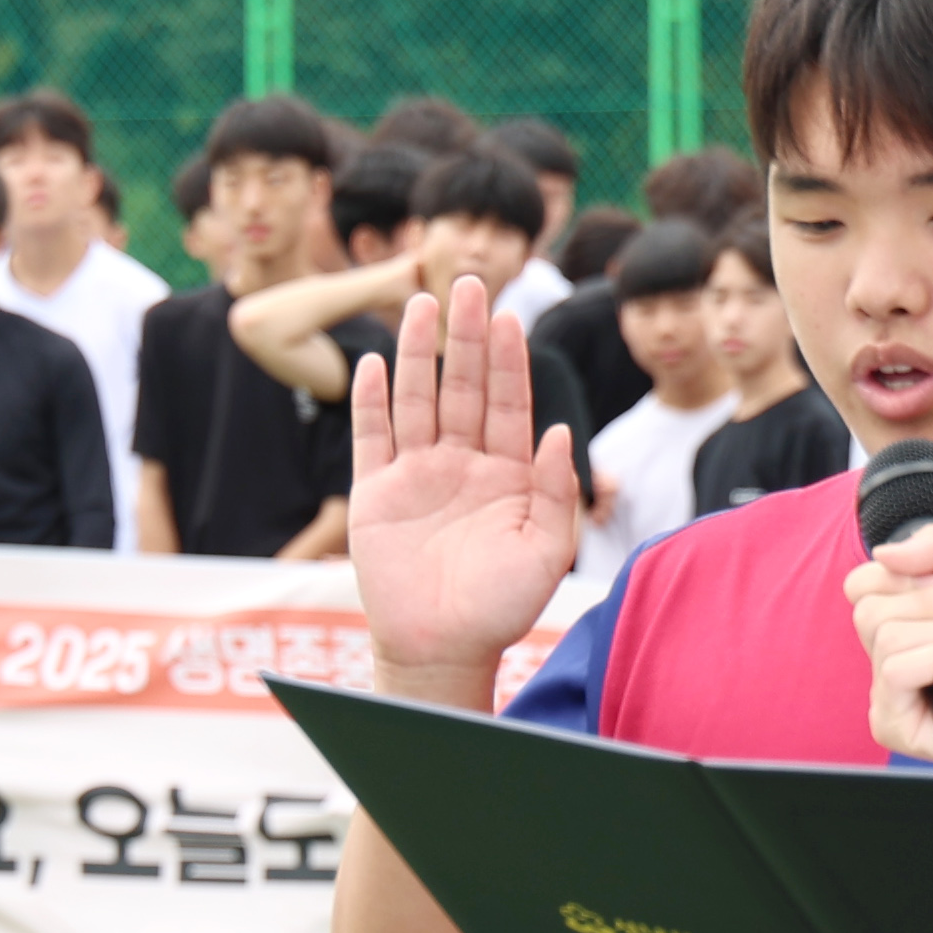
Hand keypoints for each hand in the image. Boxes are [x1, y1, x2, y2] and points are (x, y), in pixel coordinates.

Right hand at [344, 282, 576, 691]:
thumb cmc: (501, 609)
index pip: (508, 403)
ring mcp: (417, 475)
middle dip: (467, 337)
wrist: (443, 649)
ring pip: (417, 400)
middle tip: (469, 283)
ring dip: (419, 352)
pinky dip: (372, 400)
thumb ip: (558, 491)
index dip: (508, 361)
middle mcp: (461, 465)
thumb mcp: (547, 551)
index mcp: (507, 474)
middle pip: (463, 387)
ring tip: (423, 304)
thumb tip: (560, 431)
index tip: (510, 317)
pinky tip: (377, 362)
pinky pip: (372, 437)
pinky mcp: (376, 493)